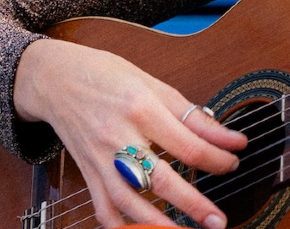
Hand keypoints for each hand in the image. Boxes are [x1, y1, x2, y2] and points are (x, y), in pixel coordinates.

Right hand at [15, 38, 249, 227]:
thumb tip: (232, 139)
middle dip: (192, 204)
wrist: (55, 78)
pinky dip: (120, 226)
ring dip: (158, 224)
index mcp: (141, 108)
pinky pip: (103, 208)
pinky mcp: (87, 172)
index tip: (234, 163)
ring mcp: (99, 158)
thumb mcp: (154, 85)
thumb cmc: (107, 76)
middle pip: (159, 179)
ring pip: (129, 201)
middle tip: (218, 220)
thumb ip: (194, 117)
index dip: (216, 159)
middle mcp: (118, 136)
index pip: (186, 145)